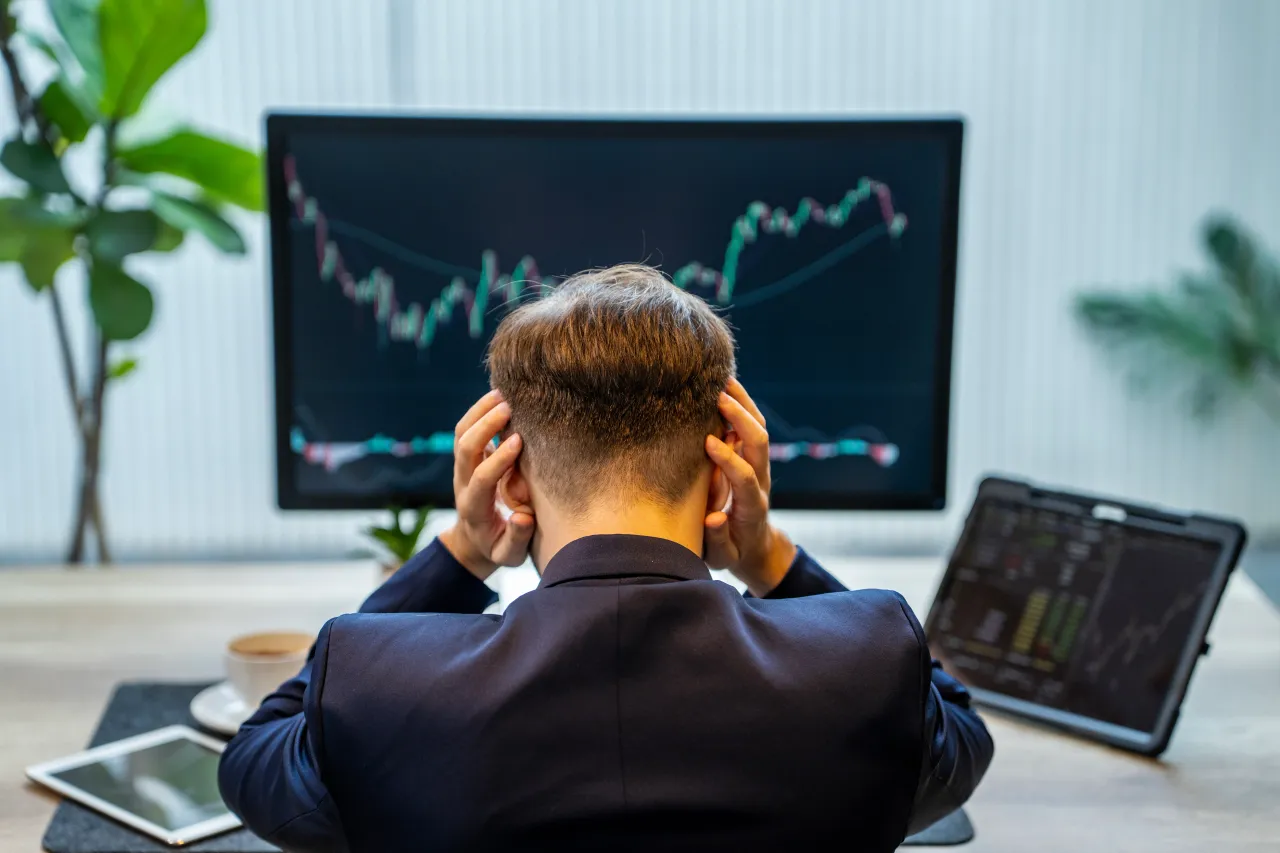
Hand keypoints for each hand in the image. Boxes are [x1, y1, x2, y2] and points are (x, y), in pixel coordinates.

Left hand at [439, 390, 535, 579]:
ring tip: (503, 393)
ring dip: (479, 411)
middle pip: (464, 448)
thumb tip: (522, 517)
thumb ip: (516, 538)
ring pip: (461, 433)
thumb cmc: (497, 546)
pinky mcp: (467, 458)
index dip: (498, 459)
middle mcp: (462, 483)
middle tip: (509, 407)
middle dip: (485, 425)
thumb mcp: (508, 555)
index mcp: (474, 508)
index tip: (519, 441)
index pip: (481, 478)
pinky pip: (466, 429)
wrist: (474, 541)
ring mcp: (462, 468)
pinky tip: (499, 397)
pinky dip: (479, 410)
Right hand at [703, 379, 796, 595]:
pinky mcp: (753, 458)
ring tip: (722, 380)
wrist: (756, 547)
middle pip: (760, 444)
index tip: (709, 442)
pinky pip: (751, 427)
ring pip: (758, 429)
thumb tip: (714, 518)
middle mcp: (760, 481)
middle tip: (718, 397)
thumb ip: (718, 538)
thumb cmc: (734, 552)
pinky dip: (741, 406)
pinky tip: (723, 389)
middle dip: (741, 419)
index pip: (746, 477)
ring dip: (743, 404)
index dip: (730, 459)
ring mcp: (759, 467)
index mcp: (751, 506)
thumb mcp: (723, 556)